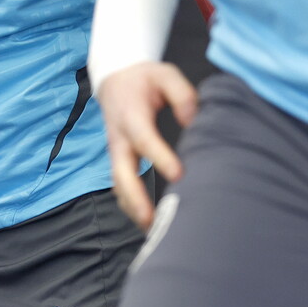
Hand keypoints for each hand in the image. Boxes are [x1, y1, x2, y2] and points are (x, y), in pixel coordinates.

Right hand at [98, 62, 197, 229]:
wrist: (115, 80)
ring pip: (118, 184)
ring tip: (152, 232)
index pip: (144, 139)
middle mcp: (120, 138)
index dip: (159, 157)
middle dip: (135, 197)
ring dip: (132, 208)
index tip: (178, 175)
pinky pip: (120, 186)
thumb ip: (181, 93)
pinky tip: (148, 224)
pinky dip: (130, 206)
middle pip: (121, 172)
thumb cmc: (145, 79)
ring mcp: (116, 152)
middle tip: (152, 219)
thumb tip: (192, 119)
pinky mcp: (119, 161)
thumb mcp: (164, 74)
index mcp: (131, 114)